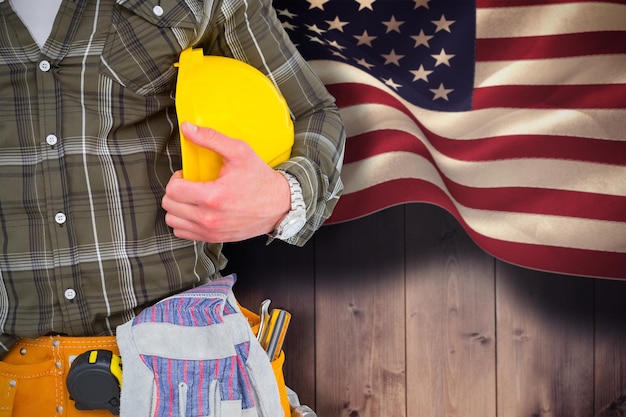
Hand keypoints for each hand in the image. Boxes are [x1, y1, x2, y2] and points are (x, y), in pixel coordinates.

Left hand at [162, 122, 290, 241]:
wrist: (279, 205)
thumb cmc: (260, 178)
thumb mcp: (239, 152)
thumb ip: (211, 139)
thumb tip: (188, 128)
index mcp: (213, 196)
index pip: (173, 190)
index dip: (177, 178)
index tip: (188, 175)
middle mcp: (209, 218)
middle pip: (169, 206)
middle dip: (175, 192)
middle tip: (190, 185)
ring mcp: (211, 231)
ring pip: (173, 221)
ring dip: (177, 208)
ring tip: (192, 199)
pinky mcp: (214, 239)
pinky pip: (183, 233)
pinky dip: (184, 222)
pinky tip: (196, 211)